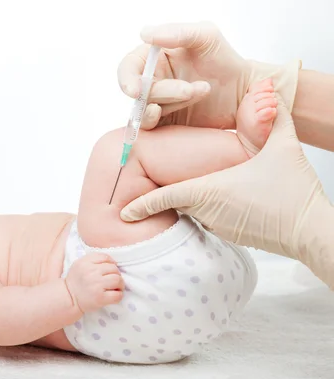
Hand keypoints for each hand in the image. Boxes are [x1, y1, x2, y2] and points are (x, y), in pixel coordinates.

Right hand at [65, 253, 123, 312]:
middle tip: (112, 280)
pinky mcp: (100, 298)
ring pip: (118, 280)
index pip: (106, 257)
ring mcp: (96, 285)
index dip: (111, 263)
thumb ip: (93, 259)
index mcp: (85, 262)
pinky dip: (119, 295)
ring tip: (115, 287)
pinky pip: (117, 295)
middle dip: (116, 274)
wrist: (69, 298)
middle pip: (114, 269)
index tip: (109, 270)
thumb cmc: (76, 280)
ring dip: (120, 284)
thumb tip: (113, 262)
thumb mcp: (79, 264)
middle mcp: (91, 272)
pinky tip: (114, 295)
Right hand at [117, 21, 300, 129]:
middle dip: (163, 91)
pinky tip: (177, 111)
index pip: (129, 68)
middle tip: (190, 89)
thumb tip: (145, 33)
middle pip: (139, 91)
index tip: (136, 90)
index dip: (127, 79)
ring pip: (147, 108)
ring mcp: (157, 102)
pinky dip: (158, 121)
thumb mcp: (206, 36)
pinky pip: (151, 125)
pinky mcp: (164, 122)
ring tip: (202, 91)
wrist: (242, 91)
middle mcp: (152, 80)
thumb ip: (178, 32)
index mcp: (154, 57)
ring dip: (173, 101)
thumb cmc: (224, 60)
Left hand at [120, 98, 330, 271]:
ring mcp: (219, 225)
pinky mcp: (233, 233)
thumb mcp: (282, 148)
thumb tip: (266, 90)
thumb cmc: (293, 194)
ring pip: (192, 209)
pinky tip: (219, 195)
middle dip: (159, 196)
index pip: (164, 198)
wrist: (311, 232)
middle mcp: (208, 212)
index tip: (122, 212)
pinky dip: (205, 206)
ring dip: (186, 199)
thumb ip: (270, 117)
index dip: (141, 205)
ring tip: (183, 183)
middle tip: (142, 190)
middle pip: (176, 201)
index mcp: (209, 192)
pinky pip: (210, 217)